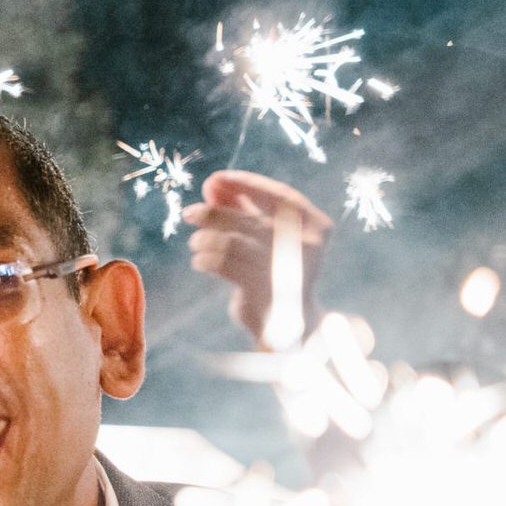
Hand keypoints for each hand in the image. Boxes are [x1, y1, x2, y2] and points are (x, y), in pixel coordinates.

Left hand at [184, 171, 332, 349]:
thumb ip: (245, 209)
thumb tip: (214, 185)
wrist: (288, 326)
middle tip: (190, 212)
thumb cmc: (275, 273)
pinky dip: (206, 259)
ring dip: (206, 239)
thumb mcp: (265, 237)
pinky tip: (199, 261)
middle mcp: (307, 245)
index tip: (215, 179)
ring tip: (195, 242)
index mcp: (316, 225)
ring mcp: (287, 268)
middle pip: (250, 219)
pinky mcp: (264, 290)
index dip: (245, 184)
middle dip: (215, 212)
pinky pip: (225, 265)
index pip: (278, 195)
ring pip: (233, 242)